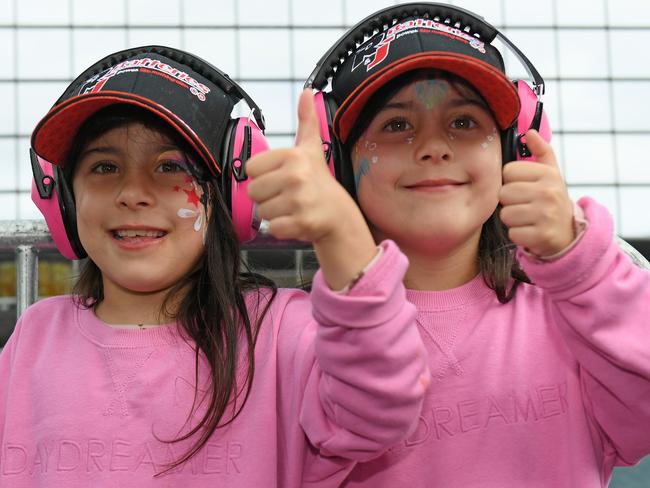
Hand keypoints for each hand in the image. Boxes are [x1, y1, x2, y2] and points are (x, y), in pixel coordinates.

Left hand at [247, 89, 376, 288]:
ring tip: (293, 207)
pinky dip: (282, 229)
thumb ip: (307, 120)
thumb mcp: (311, 148)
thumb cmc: (318, 180)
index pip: (251, 169)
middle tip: (288, 195)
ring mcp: (298, 201)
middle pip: (253, 192)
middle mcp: (295, 176)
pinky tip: (296, 220)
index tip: (282, 177)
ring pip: (262, 212)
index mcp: (292, 156)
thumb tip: (307, 91)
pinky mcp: (300, 223)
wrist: (338, 214)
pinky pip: (272, 228)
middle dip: (267, 197)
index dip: (263, 176)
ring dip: (275, 213)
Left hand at [499, 129, 574, 256]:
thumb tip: (531, 132)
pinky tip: (530, 230)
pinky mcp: (541, 236)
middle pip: (504, 193)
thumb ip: (541, 151)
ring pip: (505, 214)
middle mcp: (548, 192)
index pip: (508, 171)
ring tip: (527, 217)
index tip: (524, 187)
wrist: (570, 232)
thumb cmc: (552, 199)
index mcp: (548, 174)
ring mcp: (546, 215)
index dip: (511, 181)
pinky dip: (518, 234)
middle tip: (525, 205)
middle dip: (510, 201)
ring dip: (513, 219)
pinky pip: (512, 233)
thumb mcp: (551, 174)